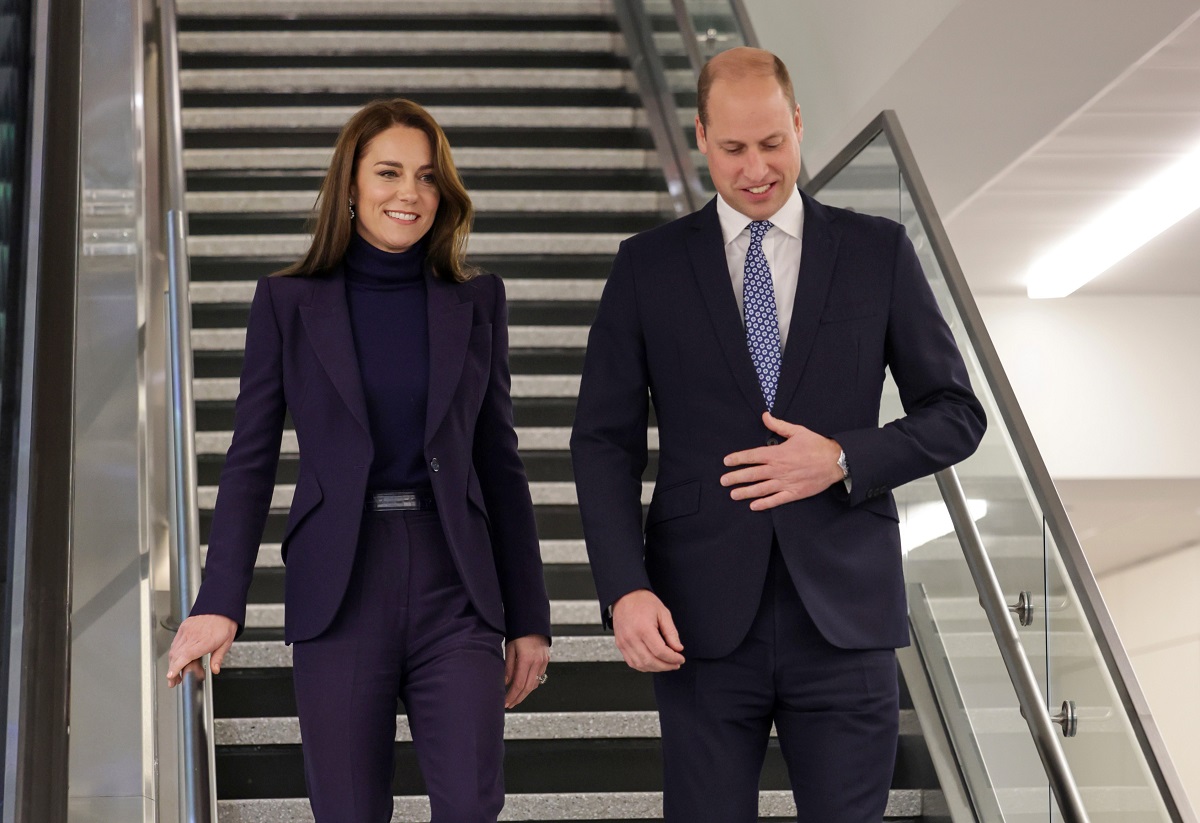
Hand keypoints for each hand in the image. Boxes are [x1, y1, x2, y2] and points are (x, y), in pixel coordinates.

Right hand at [166, 613, 236, 687]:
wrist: (221, 606)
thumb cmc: (225, 623)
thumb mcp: (226, 642)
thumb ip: (218, 657)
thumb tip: (215, 670)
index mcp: (204, 640)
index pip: (186, 655)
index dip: (176, 666)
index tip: (171, 675)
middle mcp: (193, 635)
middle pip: (177, 655)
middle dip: (172, 670)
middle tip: (173, 681)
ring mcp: (186, 630)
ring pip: (174, 649)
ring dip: (172, 663)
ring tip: (174, 673)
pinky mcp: (184, 627)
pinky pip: (175, 642)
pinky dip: (174, 652)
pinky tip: (176, 659)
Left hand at [504, 634, 549, 708]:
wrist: (532, 622)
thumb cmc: (518, 633)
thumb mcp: (510, 648)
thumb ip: (508, 667)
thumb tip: (505, 683)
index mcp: (527, 659)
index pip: (519, 683)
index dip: (512, 695)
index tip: (505, 702)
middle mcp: (538, 662)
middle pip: (528, 687)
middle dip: (518, 698)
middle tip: (509, 705)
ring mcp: (544, 661)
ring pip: (535, 684)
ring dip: (525, 693)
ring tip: (515, 698)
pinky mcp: (546, 660)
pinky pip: (539, 676)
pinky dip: (531, 684)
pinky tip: (524, 687)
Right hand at [612, 589, 684, 671]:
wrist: (625, 596)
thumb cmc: (643, 602)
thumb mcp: (663, 613)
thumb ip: (671, 632)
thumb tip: (677, 648)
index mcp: (644, 629)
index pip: (660, 652)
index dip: (673, 658)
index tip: (680, 659)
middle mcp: (632, 638)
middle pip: (651, 661)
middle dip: (666, 666)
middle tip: (675, 664)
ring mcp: (624, 643)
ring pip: (641, 665)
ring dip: (655, 668)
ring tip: (665, 664)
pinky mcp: (620, 645)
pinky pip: (632, 662)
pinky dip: (643, 666)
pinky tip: (652, 663)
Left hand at [721, 411, 843, 509]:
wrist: (836, 461)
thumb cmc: (816, 445)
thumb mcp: (797, 431)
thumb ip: (778, 425)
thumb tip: (765, 416)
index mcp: (778, 453)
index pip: (752, 456)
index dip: (738, 459)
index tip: (727, 461)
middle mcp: (779, 469)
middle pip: (752, 474)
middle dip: (736, 477)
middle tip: (723, 481)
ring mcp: (786, 482)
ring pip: (761, 489)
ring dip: (746, 492)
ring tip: (733, 495)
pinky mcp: (794, 493)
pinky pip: (776, 500)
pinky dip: (765, 503)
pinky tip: (753, 506)